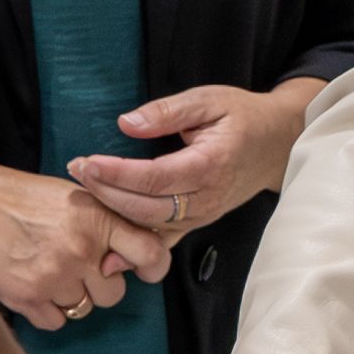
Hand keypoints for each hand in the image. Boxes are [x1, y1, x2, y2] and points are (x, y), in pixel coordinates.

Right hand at [0, 158, 168, 331]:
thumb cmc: (18, 198)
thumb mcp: (73, 195)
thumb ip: (105, 222)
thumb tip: (133, 252)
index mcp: (97, 218)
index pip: (149, 253)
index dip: (151, 267)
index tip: (144, 271)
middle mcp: (81, 250)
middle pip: (114, 293)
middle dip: (98, 284)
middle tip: (74, 264)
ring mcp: (55, 277)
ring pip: (84, 308)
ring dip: (69, 296)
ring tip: (46, 268)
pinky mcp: (28, 298)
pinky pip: (55, 321)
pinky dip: (46, 310)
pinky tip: (32, 284)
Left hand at [70, 80, 318, 241]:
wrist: (277, 144)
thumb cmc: (242, 117)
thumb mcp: (208, 100)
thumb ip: (167, 112)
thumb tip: (127, 124)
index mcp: (210, 164)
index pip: (154, 178)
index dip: (116, 174)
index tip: (85, 162)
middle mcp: (207, 198)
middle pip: (147, 207)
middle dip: (106, 192)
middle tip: (76, 171)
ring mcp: (203, 215)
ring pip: (152, 226)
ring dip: (115, 214)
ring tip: (85, 191)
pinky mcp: (198, 223)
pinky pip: (164, 241)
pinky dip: (136, 248)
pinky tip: (109, 254)